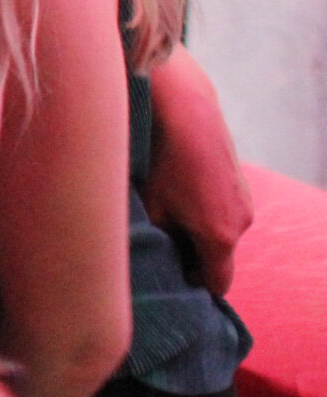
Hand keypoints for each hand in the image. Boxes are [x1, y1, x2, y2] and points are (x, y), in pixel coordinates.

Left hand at [142, 53, 252, 294]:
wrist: (185, 111)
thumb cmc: (162, 161)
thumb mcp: (152, 208)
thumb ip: (159, 241)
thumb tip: (156, 257)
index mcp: (220, 238)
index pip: (217, 283)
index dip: (193, 285)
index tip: (172, 280)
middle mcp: (241, 223)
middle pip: (217, 255)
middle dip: (191, 253)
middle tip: (159, 241)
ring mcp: (244, 200)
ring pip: (219, 229)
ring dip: (198, 228)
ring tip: (165, 208)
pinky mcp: (240, 180)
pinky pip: (222, 207)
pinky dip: (204, 207)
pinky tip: (179, 187)